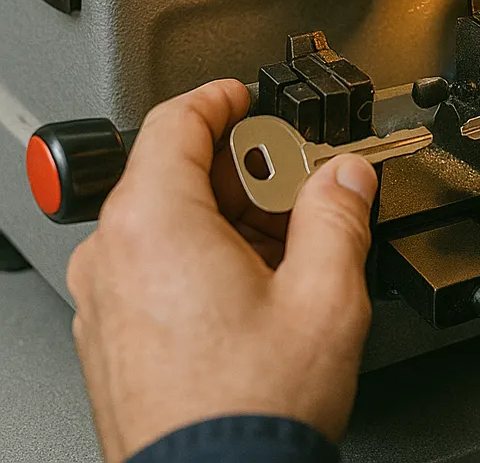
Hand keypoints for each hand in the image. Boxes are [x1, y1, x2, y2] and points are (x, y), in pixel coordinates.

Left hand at [67, 79, 378, 461]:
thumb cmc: (252, 410)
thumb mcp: (324, 295)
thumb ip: (339, 215)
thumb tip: (348, 177)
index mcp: (155, 224)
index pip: (174, 122)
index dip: (218, 99)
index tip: (243, 97)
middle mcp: (113, 256)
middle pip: (172, 172)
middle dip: (242, 168)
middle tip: (296, 181)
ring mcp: (104, 300)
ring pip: (163, 222)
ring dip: (226, 214)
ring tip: (287, 242)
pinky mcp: (109, 338)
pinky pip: (150, 266)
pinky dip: (200, 253)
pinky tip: (253, 283)